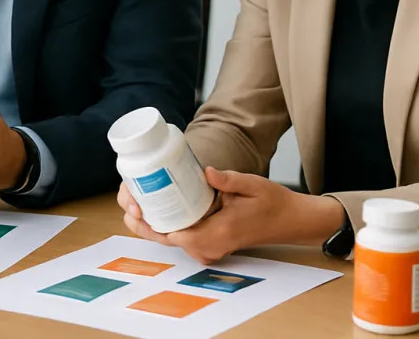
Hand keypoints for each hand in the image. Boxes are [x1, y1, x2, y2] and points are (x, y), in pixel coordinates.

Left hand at [118, 167, 345, 264]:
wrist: (290, 221)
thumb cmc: (273, 203)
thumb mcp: (253, 185)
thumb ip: (229, 180)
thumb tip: (207, 171)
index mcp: (219, 233)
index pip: (175, 236)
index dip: (150, 222)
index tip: (135, 203)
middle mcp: (211, 246)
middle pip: (166, 240)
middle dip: (142, 221)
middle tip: (128, 197)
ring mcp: (210, 248)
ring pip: (171, 240)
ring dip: (150, 223)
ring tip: (133, 199)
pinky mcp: (209, 243)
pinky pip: (181, 238)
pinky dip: (164, 224)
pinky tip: (152, 206)